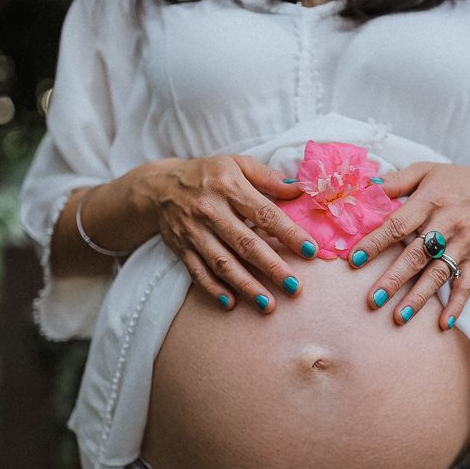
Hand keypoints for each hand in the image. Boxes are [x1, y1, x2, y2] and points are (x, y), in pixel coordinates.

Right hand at [146, 154, 318, 312]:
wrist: (159, 186)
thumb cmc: (208, 174)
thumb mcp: (238, 164)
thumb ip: (269, 177)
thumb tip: (300, 188)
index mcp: (229, 187)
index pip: (264, 213)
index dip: (288, 233)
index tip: (311, 251)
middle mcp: (211, 210)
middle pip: (244, 243)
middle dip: (271, 267)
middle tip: (294, 287)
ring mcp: (194, 232)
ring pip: (222, 263)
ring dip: (245, 285)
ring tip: (267, 304)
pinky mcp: (181, 248)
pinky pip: (197, 272)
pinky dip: (213, 289)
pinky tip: (231, 303)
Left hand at [348, 161, 469, 328]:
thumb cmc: (454, 181)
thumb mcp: (425, 170)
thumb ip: (396, 180)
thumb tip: (366, 187)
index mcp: (430, 201)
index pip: (399, 224)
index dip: (377, 242)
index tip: (355, 259)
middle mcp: (447, 225)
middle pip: (418, 255)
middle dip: (395, 278)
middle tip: (373, 299)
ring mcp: (463, 244)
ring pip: (439, 274)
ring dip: (420, 297)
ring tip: (400, 317)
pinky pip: (467, 284)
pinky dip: (457, 305)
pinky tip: (444, 324)